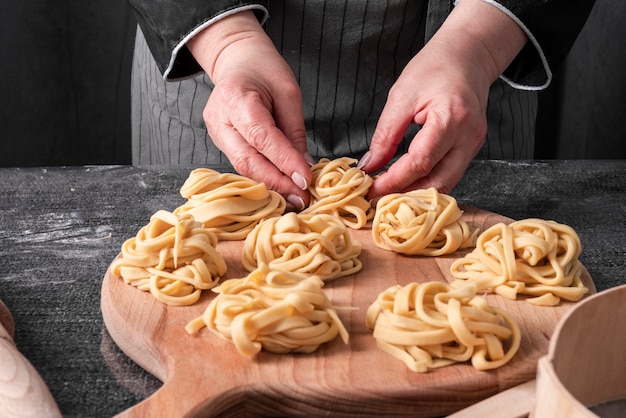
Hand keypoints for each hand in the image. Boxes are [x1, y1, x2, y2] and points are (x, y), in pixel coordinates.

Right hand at [188, 11, 311, 209]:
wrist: (236, 60)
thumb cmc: (264, 70)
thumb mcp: (288, 93)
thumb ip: (294, 130)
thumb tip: (303, 166)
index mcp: (235, 97)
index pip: (262, 137)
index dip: (284, 162)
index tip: (305, 180)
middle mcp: (219, 119)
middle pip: (247, 160)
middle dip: (277, 182)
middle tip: (302, 198)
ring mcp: (216, 133)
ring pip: (243, 167)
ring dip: (270, 184)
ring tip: (295, 196)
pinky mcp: (219, 142)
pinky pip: (242, 164)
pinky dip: (262, 177)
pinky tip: (280, 185)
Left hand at [359, 0, 527, 198]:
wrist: (468, 54)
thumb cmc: (434, 67)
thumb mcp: (401, 96)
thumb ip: (385, 134)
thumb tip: (369, 165)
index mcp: (451, 118)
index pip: (420, 162)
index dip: (393, 181)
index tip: (370, 189)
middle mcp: (469, 136)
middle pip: (438, 182)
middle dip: (406, 195)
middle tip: (377, 199)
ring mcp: (474, 144)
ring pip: (446, 183)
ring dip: (417, 193)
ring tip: (389, 194)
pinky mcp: (472, 147)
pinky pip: (450, 174)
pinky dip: (427, 182)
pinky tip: (407, 183)